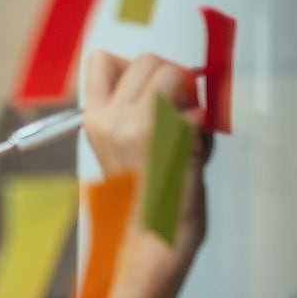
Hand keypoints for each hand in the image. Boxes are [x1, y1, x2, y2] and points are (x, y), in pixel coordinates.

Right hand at [82, 51, 210, 297]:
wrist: (152, 237)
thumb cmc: (141, 199)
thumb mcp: (119, 146)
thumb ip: (131, 110)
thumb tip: (162, 77)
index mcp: (92, 122)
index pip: (101, 61)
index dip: (130, 66)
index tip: (145, 88)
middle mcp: (112, 118)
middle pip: (148, 60)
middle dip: (170, 78)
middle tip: (174, 114)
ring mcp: (142, 123)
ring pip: (175, 71)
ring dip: (189, 96)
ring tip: (183, 133)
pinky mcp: (174, 133)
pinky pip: (200, 105)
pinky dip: (204, 125)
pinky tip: (193, 153)